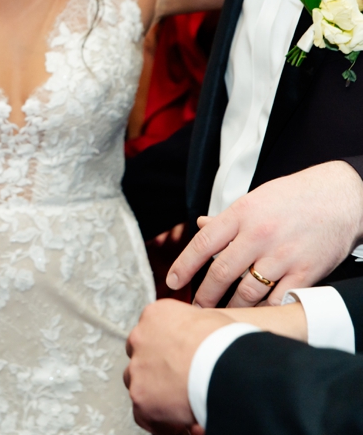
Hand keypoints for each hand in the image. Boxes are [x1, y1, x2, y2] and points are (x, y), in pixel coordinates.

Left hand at [124, 299, 232, 433]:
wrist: (225, 364)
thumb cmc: (227, 342)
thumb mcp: (209, 320)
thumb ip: (194, 326)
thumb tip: (200, 336)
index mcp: (155, 315)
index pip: (152, 331)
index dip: (165, 349)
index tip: (177, 360)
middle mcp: (139, 338)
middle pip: (141, 356)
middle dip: (156, 369)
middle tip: (177, 383)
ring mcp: (137, 367)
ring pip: (138, 382)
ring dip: (155, 393)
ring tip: (180, 404)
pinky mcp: (140, 395)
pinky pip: (144, 413)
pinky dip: (160, 421)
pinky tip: (180, 424)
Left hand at [168, 161, 362, 307]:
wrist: (342, 197)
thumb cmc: (294, 197)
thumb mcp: (255, 199)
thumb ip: (228, 218)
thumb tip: (200, 226)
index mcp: (242, 214)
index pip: (204, 244)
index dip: (184, 266)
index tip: (173, 282)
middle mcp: (259, 235)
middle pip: (221, 272)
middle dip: (205, 295)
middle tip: (196, 308)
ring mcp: (283, 255)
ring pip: (248, 291)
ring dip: (232, 308)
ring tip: (222, 316)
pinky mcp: (306, 272)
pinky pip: (279, 299)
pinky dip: (265, 310)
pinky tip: (255, 316)